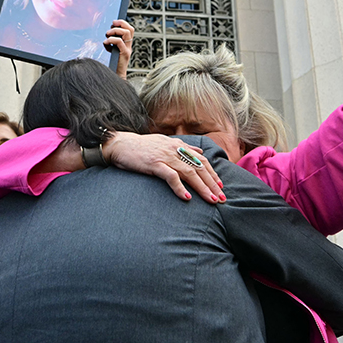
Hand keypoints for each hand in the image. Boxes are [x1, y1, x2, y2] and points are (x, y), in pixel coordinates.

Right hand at [102, 132, 225, 204]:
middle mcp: (175, 150)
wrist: (120, 144)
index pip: (201, 159)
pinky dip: (180, 188)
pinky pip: (171, 177)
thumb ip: (182, 148)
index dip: (212, 172)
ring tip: (212, 200)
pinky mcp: (154, 164)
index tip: (220, 185)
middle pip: (199, 168)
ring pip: (190, 173)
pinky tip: (187, 198)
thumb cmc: (141, 147)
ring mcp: (165, 157)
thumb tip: (198, 151)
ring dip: (202, 188)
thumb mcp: (165, 143)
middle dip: (212, 183)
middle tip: (222, 197)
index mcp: (178, 145)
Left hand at [105, 19, 133, 79]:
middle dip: (120, 24)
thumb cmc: (113, 63)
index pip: (130, 29)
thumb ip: (112, 43)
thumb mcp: (112, 50)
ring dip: (115, 31)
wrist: (116, 75)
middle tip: (111, 25)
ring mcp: (127, 50)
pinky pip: (119, 42)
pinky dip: (111, 40)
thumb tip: (107, 34)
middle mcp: (129, 46)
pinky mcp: (124, 54)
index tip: (114, 22)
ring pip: (126, 33)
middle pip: (130, 29)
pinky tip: (105, 43)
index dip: (123, 23)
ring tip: (107, 35)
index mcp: (127, 44)